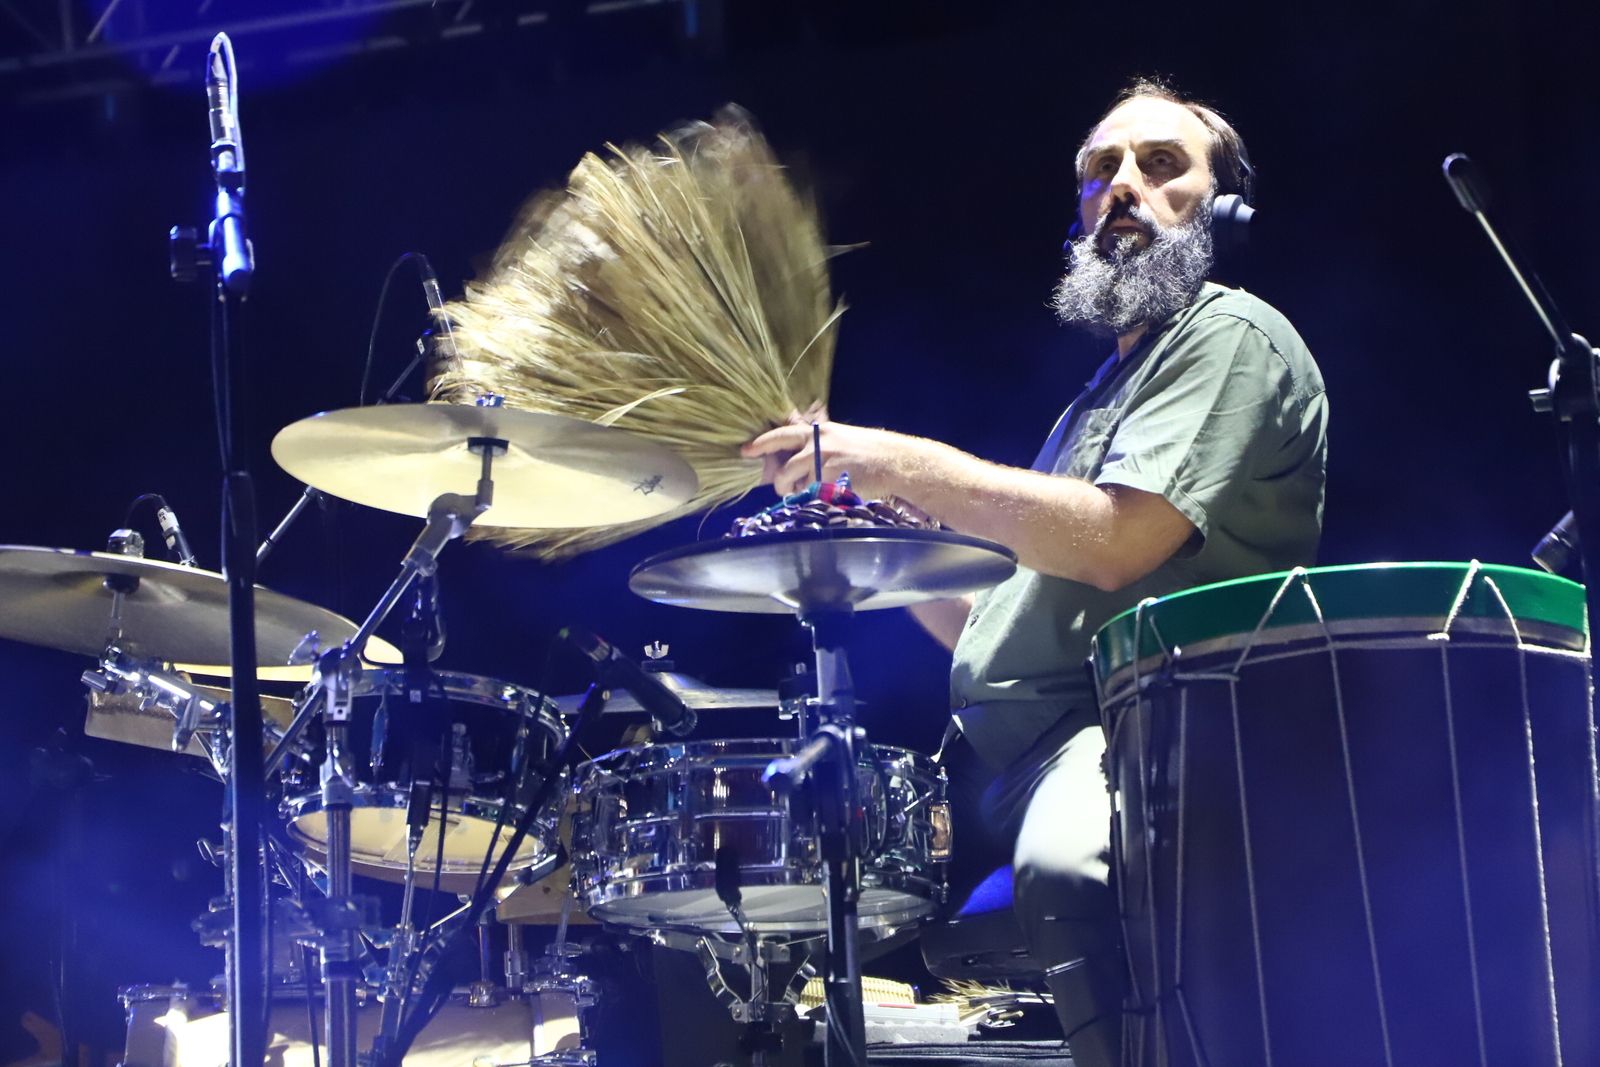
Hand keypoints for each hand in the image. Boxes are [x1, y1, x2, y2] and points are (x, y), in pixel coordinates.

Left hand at [741, 419, 931, 499]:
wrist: (894, 461)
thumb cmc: (868, 451)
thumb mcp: (839, 437)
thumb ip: (815, 444)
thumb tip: (792, 460)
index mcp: (818, 432)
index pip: (782, 435)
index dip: (761, 444)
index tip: (745, 451)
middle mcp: (818, 446)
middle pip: (785, 469)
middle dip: (780, 483)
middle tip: (784, 489)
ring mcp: (825, 466)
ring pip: (797, 486)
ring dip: (799, 494)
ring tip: (815, 493)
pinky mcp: (833, 484)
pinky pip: (814, 498)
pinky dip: (819, 500)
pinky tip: (832, 494)